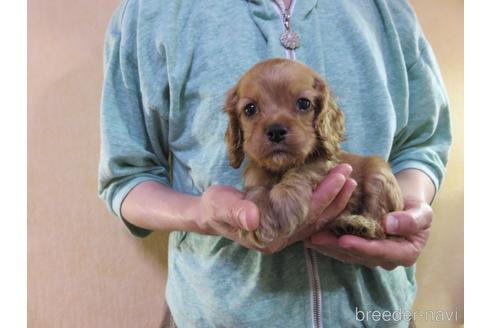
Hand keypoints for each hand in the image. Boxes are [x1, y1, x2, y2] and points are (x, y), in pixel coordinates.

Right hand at [198, 164, 356, 253]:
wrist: (210, 214)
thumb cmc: (215, 209)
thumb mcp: (221, 207)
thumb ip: (236, 212)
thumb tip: (251, 218)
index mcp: (271, 237)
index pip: (306, 216)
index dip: (324, 196)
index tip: (340, 177)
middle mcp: (283, 239)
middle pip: (317, 217)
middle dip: (336, 195)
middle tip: (349, 171)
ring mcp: (286, 233)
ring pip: (317, 217)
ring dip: (334, 198)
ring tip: (348, 178)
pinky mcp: (286, 224)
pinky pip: (311, 214)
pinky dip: (324, 199)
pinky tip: (333, 186)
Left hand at [304, 197, 432, 269]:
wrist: (407, 204)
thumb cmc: (416, 207)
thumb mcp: (423, 211)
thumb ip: (411, 220)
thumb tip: (389, 225)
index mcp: (405, 254)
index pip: (381, 252)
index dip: (362, 247)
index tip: (344, 240)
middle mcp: (387, 259)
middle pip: (359, 255)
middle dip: (337, 248)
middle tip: (317, 238)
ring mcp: (372, 256)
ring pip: (347, 254)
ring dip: (327, 247)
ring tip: (310, 236)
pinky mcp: (359, 250)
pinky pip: (342, 249)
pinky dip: (327, 243)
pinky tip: (312, 235)